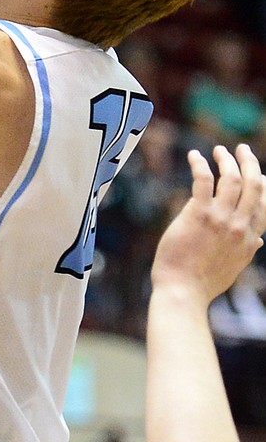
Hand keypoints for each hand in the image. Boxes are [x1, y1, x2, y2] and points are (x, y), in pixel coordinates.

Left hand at [151, 144, 265, 303]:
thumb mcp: (235, 267)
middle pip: (253, 185)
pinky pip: (203, 180)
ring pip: (231, 178)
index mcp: (249, 238)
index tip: (259, 174)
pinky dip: (200, 164)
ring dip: (227, 160)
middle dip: (250, 162)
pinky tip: (194, 155)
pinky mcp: (198, 214)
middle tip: (242, 149)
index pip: (264, 204)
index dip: (263, 185)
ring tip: (219, 150)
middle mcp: (240, 226)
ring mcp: (220, 219)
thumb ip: (247, 250)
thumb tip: (259, 240)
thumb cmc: (203, 283)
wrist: (183, 292)